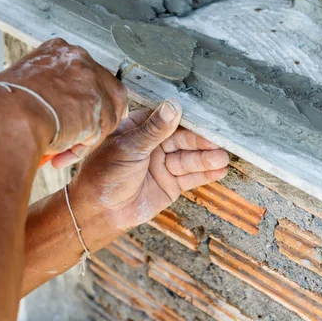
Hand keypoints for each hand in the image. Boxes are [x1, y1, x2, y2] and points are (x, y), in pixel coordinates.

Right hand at [0, 38, 127, 167]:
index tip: (78, 109)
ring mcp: (93, 83)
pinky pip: (99, 133)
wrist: (9, 118)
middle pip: (106, 88)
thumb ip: (40, 82)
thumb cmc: (3, 106)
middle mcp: (81, 60)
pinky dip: (83, 147)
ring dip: (89, 134)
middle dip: (99, 113)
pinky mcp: (100, 108)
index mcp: (60, 50)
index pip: (85, 70)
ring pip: (106, 113)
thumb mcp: (18, 79)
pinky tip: (64, 153)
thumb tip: (42, 97)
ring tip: (64, 148)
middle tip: (85, 132)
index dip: (86, 94)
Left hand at [70, 100, 228, 237]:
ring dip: (206, 158)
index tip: (207, 118)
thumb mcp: (128, 148)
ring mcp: (163, 164)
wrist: (99, 213)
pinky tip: (219, 170)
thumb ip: (154, 130)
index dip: (188, 119)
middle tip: (219, 141)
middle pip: (183, 139)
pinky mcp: (170, 184)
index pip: (168, 119)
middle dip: (201, 141)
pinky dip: (206, 174)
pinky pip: (191, 176)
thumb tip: (173, 107)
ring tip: (222, 158)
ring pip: (189, 158)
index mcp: (139, 128)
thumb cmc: (103, 176)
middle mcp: (154, 144)